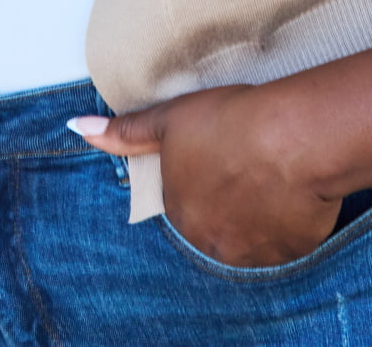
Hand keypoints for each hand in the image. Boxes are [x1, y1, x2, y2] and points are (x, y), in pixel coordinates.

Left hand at [68, 85, 341, 267]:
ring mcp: (254, 253)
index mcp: (181, 213)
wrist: (292, 137)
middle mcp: (212, 243)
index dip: (207, 171)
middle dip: (231, 196)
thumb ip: (126, 132)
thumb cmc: (231, 122)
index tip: (224, 150)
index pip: (187, 198)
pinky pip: (289, 236)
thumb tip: (77, 126)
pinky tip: (295, 185)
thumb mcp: (170, 118)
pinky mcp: (292, 250)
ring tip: (275, 169)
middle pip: (218, 221)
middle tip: (251, 159)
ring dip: (261, 210)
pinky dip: (291, 216)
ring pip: (254, 232)